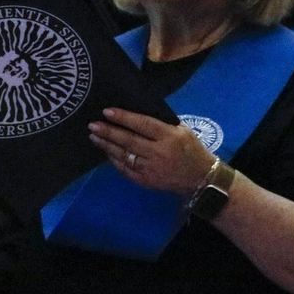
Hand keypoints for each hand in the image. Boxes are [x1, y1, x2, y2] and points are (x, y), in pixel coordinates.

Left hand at [88, 107, 215, 195]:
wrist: (201, 179)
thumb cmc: (191, 149)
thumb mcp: (182, 130)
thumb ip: (161, 123)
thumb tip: (135, 115)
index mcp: (169, 136)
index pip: (143, 124)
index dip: (124, 118)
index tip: (107, 111)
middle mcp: (159, 153)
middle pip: (129, 140)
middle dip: (109, 132)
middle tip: (93, 125)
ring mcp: (151, 169)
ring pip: (124, 155)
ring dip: (107, 146)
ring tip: (94, 136)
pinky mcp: (146, 181)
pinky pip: (125, 169)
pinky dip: (114, 160)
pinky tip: (106, 152)